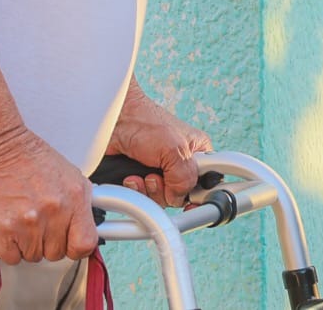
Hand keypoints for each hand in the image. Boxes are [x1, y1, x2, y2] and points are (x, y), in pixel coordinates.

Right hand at [0, 127, 95, 264]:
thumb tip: (84, 224)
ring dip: (27, 243)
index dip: (76, 247)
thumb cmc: (28, 156)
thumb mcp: (68, 174)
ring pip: (33, 255)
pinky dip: (8, 247)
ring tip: (22, 219)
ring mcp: (31, 221)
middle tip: (39, 222)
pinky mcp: (5, 228)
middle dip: (48, 241)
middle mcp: (56, 210)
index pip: (85, 244)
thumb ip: (78, 203)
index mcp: (75, 196)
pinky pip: (11, 257)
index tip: (70, 243)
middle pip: (57, 252)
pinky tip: (9, 228)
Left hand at [105, 86, 212, 206]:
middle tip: (157, 176)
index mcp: (197, 154)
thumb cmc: (146, 122)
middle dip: (166, 192)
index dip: (199, 195)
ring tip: (142, 174)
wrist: (115, 121)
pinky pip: (142, 198)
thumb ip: (185, 178)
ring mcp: (161, 173)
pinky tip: (132, 177)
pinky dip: (135, 191)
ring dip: (148, 191)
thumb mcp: (175, 150)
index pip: (207, 184)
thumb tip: (178, 198)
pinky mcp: (142, 179)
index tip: (191, 202)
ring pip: (161, 200)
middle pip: (180, 196)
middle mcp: (180, 165)